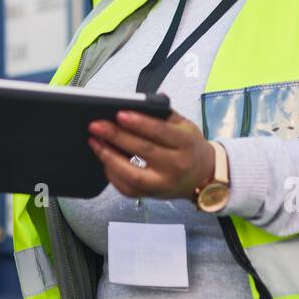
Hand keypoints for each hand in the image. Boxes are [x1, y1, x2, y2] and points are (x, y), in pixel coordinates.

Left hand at [87, 109, 214, 200]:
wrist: (203, 177)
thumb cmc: (190, 147)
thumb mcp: (186, 126)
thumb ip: (164, 114)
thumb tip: (138, 103)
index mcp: (186, 144)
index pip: (160, 132)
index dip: (139, 123)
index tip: (119, 114)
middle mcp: (176, 166)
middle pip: (143, 150)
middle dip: (116, 136)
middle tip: (96, 125)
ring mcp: (163, 184)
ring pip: (132, 174)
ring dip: (109, 157)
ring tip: (94, 141)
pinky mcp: (151, 195)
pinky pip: (127, 188)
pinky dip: (112, 174)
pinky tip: (103, 158)